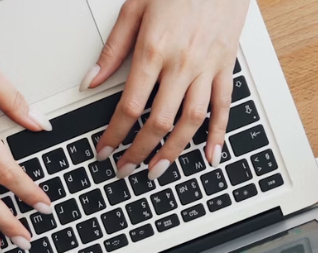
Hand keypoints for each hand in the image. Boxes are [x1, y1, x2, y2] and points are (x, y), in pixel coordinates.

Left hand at [82, 0, 250, 179]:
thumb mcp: (134, 8)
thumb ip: (112, 49)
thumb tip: (90, 81)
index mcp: (154, 50)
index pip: (130, 106)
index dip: (115, 135)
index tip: (104, 150)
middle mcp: (182, 63)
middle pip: (160, 121)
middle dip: (140, 152)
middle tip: (125, 169)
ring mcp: (208, 67)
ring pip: (192, 121)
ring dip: (174, 152)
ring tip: (158, 170)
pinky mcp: (227, 65)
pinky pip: (224, 106)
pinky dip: (218, 135)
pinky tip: (209, 155)